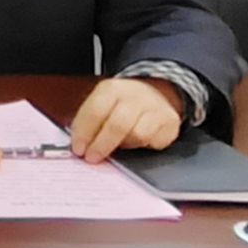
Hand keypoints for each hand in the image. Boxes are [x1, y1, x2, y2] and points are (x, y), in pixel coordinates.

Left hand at [70, 76, 186, 160]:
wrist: (156, 94)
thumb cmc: (123, 104)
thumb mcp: (103, 104)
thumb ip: (89, 121)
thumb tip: (78, 145)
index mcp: (112, 89)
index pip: (95, 111)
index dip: (84, 133)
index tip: (78, 149)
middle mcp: (134, 96)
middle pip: (116, 124)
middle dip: (101, 145)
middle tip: (92, 158)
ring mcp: (154, 108)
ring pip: (136, 134)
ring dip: (125, 144)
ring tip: (119, 144)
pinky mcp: (169, 121)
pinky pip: (153, 140)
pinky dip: (143, 145)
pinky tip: (138, 141)